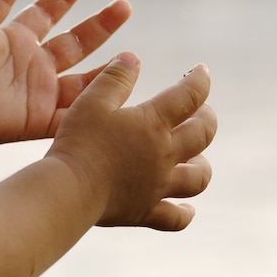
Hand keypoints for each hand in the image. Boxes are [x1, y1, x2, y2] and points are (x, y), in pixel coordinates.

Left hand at [0, 0, 130, 157]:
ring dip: (106, 68)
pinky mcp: (42, 118)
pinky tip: (116, 94)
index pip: (48, 13)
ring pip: (82, 78)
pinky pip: (75, 112)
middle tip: (124, 7)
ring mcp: (41, 91)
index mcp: (18, 39)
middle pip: (76, 42)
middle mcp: (35, 64)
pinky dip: (95, 104)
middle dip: (100, 25)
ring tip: (130, 55)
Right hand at [48, 53, 216, 230]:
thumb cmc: (78, 142)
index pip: (189, 96)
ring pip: (198, 178)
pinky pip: (176, 218)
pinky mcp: (145, 211)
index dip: (199, 81)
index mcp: (153, 124)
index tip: (201, 72)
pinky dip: (185, 212)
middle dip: (207, 118)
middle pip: (202, 134)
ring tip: (197, 157)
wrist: (69, 190)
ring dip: (203, 165)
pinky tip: (187, 208)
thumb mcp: (91, 100)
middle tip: (203, 111)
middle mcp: (164, 155)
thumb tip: (133, 58)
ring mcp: (158, 186)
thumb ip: (115, 77)